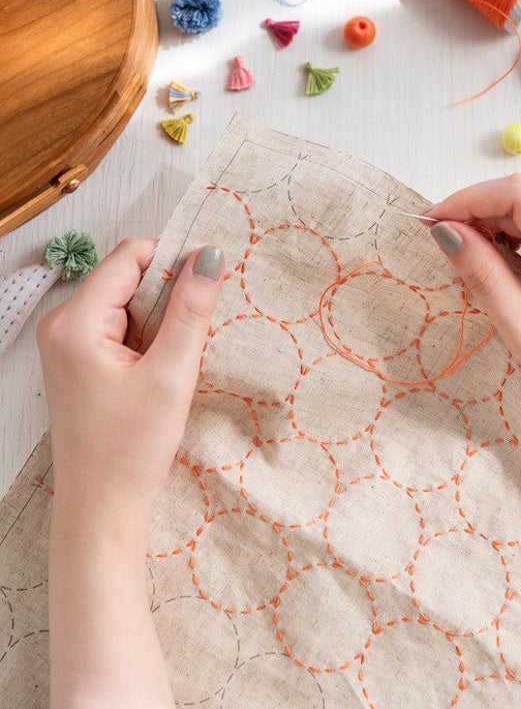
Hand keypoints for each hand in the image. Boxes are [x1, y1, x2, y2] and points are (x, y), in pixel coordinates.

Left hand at [37, 238, 224, 537]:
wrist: (102, 511)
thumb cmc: (130, 450)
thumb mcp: (172, 375)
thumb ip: (192, 310)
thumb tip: (211, 255)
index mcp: (75, 321)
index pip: (132, 256)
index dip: (175, 263)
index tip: (208, 290)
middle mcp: (63, 324)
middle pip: (130, 277)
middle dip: (169, 300)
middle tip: (186, 346)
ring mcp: (69, 343)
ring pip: (131, 303)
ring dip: (162, 324)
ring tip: (171, 368)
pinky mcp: (80, 361)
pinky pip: (123, 327)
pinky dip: (150, 341)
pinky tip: (159, 375)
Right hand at [425, 173, 520, 445]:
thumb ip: (485, 277)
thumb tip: (446, 232)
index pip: (515, 193)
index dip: (466, 200)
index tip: (430, 225)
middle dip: (476, 216)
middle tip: (445, 253)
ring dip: (494, 227)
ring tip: (472, 267)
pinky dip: (515, 237)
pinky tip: (502, 268)